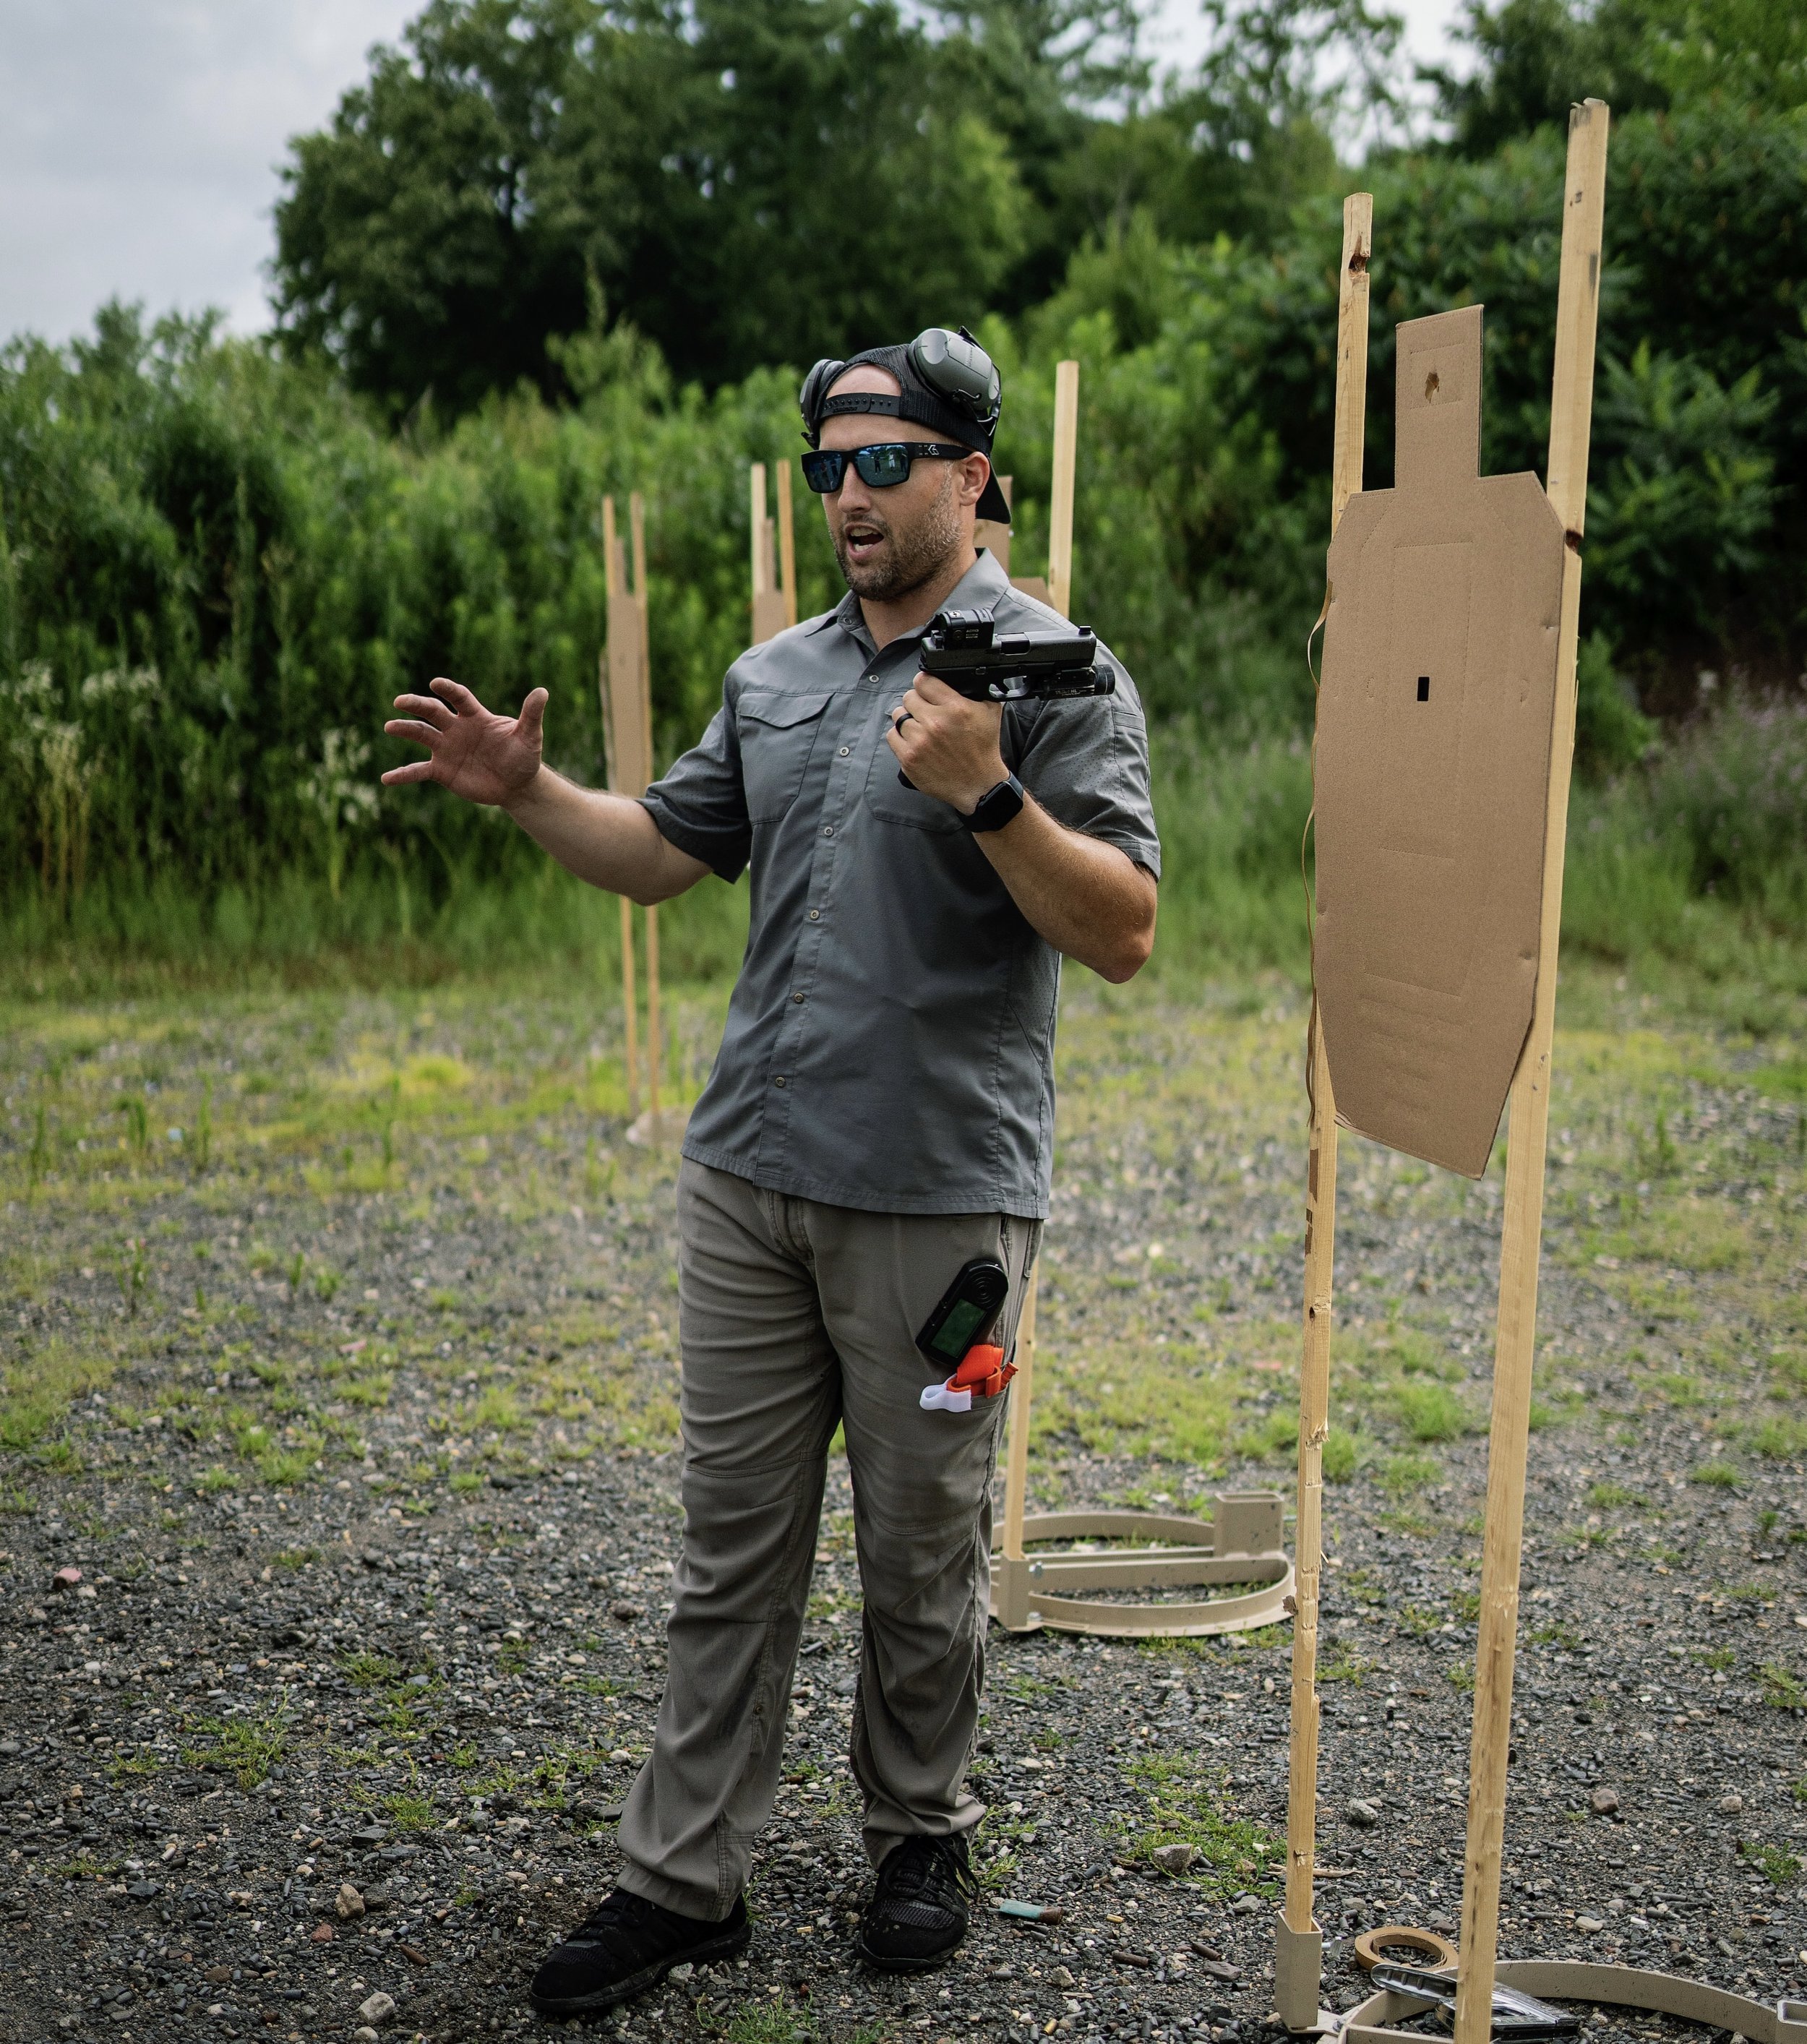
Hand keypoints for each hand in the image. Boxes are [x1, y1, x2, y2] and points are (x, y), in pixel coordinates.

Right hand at [382, 678, 546, 807]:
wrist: (517, 785)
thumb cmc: (523, 757)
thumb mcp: (530, 737)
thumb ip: (532, 715)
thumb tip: (542, 691)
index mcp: (475, 716)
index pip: (459, 698)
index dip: (448, 689)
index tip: (436, 683)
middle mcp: (456, 728)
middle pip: (433, 712)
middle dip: (417, 705)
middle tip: (400, 702)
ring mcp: (446, 749)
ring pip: (421, 735)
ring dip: (405, 730)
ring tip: (389, 726)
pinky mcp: (442, 770)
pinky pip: (418, 772)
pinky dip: (403, 775)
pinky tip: (386, 779)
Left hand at [885, 673, 1007, 813]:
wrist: (978, 785)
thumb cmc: (983, 748)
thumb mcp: (990, 711)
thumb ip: (975, 689)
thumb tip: (961, 675)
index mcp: (955, 707)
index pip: (924, 680)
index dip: (925, 684)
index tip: (928, 690)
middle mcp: (935, 723)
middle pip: (909, 696)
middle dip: (917, 702)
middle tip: (926, 712)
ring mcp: (919, 742)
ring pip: (898, 715)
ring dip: (908, 719)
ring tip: (920, 727)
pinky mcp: (909, 758)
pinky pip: (892, 735)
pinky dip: (901, 737)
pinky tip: (914, 741)